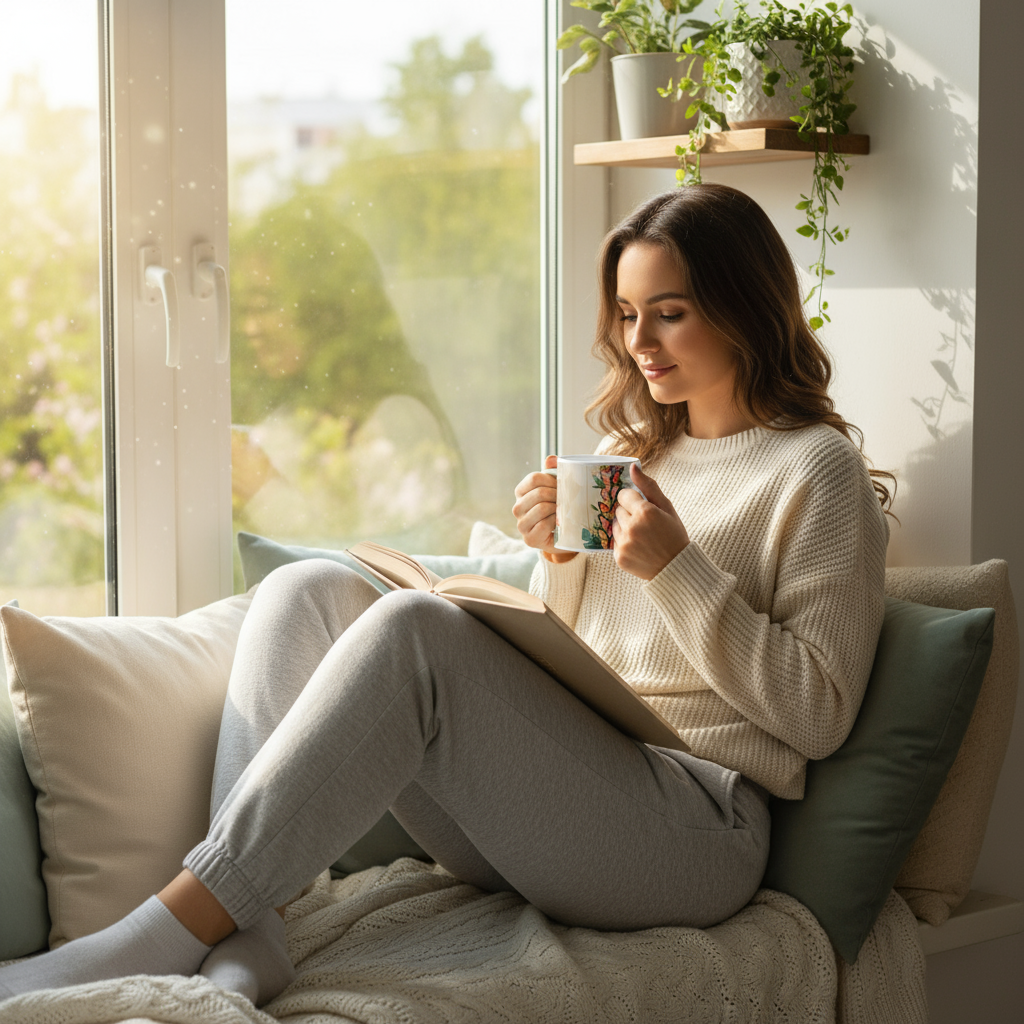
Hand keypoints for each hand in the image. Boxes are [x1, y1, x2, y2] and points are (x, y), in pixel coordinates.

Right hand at [512, 456, 576, 562]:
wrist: (565, 536)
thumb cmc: (559, 508)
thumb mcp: (557, 488)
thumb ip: (553, 471)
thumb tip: (550, 459)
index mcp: (521, 492)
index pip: (534, 478)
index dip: (551, 480)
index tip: (561, 485)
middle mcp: (517, 508)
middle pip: (539, 493)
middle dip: (557, 495)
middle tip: (566, 500)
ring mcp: (521, 524)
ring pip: (541, 508)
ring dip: (557, 509)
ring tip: (563, 511)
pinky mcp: (529, 539)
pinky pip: (544, 524)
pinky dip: (555, 522)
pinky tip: (559, 523)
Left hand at [612, 463, 688, 580]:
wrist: (676, 568)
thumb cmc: (674, 534)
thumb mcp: (666, 507)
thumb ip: (648, 486)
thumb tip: (633, 467)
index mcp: (645, 512)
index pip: (624, 495)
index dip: (634, 500)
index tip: (644, 509)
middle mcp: (632, 527)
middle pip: (618, 510)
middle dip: (629, 514)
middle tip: (646, 525)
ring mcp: (624, 543)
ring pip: (614, 525)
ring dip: (625, 527)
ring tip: (642, 537)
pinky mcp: (619, 557)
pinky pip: (614, 541)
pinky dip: (624, 542)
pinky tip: (639, 547)